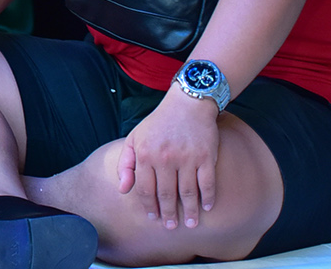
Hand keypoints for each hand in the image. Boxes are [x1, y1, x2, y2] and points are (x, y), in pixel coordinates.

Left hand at [119, 91, 219, 230]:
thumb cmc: (158, 123)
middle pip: (166, 194)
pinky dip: (208, 198)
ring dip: (190, 212)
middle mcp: (165, 158)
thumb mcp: (134, 138)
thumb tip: (123, 190)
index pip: (146, 189)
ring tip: (191, 224)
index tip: (153, 217)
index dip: (149, 206)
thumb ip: (125, 164)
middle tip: (171, 226)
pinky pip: (207, 183)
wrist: (187, 103)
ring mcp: (187, 158)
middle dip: (168, 214)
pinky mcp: (206, 156)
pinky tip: (207, 207)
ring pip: (188, 193)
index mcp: (145, 154)